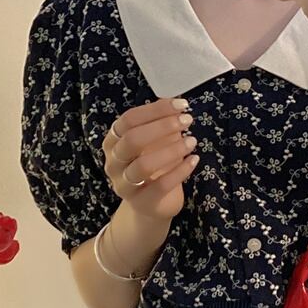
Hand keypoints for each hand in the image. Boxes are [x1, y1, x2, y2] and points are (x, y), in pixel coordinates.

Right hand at [102, 99, 198, 223]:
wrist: (151, 205)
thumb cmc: (154, 167)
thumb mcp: (156, 142)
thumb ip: (160, 123)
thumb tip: (175, 102)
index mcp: (113, 141)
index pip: (128, 120)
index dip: (155, 110)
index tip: (181, 105)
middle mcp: (113, 162)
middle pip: (132, 139)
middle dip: (162, 127)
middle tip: (187, 121)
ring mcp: (124, 184)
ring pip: (144, 164)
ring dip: (172, 150)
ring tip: (192, 141)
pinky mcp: (141, 202)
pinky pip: (161, 186)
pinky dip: (180, 171)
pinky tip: (194, 160)